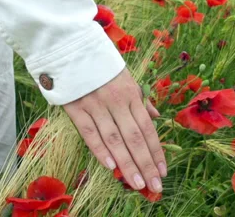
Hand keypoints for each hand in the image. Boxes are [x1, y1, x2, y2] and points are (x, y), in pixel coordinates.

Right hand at [63, 68, 165, 192]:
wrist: (71, 49)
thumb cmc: (102, 66)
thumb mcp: (127, 78)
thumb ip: (141, 99)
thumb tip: (156, 117)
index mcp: (130, 95)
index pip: (147, 128)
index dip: (156, 151)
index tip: (163, 171)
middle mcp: (116, 102)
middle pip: (134, 138)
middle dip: (146, 164)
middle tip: (154, 186)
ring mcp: (96, 105)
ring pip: (114, 139)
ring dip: (127, 163)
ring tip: (137, 184)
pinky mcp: (76, 108)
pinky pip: (90, 132)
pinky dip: (100, 150)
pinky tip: (111, 167)